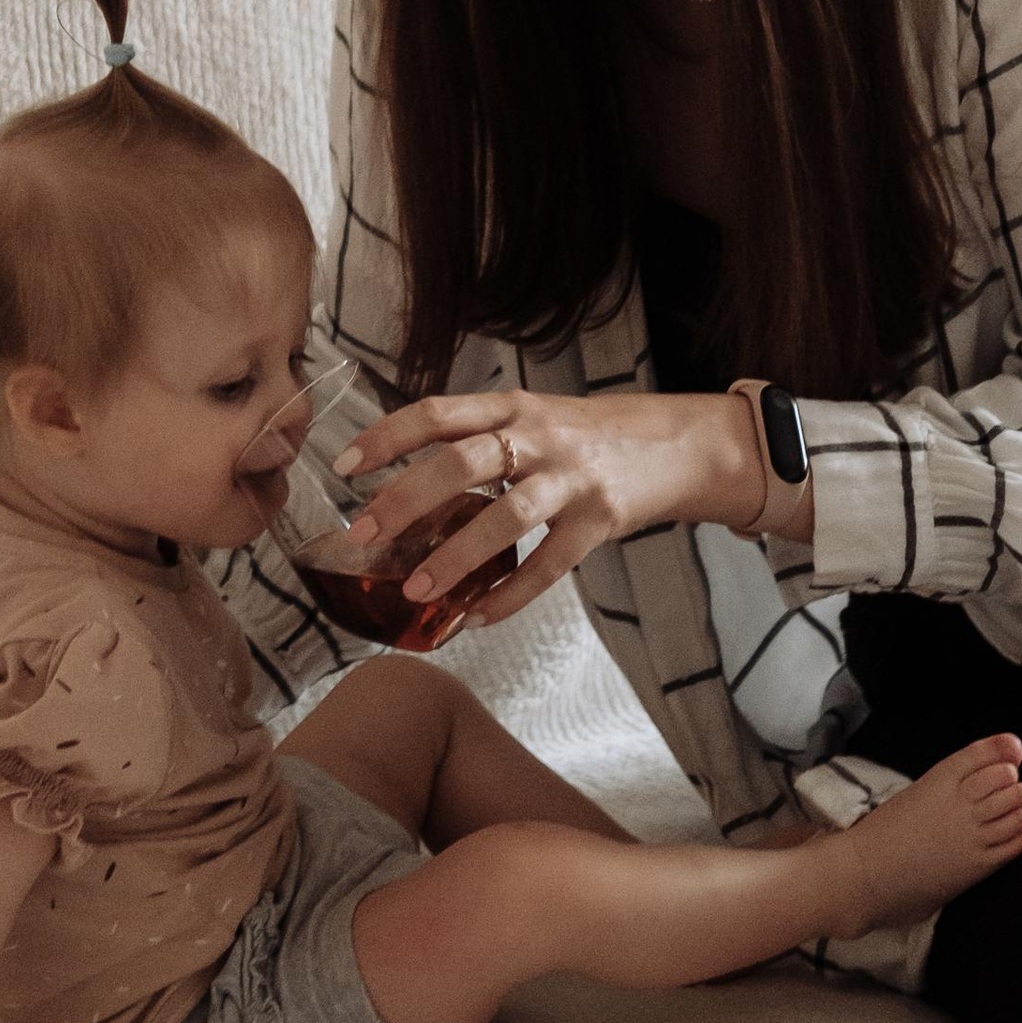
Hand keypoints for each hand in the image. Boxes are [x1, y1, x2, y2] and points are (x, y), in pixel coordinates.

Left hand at [330, 389, 754, 629]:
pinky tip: (479, 616)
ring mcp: (572, 478)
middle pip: (463, 461)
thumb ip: (478, 438)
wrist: (676, 444)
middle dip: (406, 499)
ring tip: (415, 590)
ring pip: (506, 516)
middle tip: (362, 534)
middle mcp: (540, 435)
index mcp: (512, 406)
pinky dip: (512, 594)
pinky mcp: (601, 519)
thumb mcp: (532, 417)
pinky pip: (551, 564)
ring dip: (455, 555)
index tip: (344, 466)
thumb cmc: (587, 435)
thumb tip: (402, 478)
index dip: (388, 436)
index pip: (438, 412)